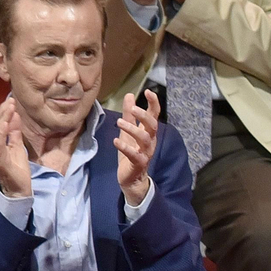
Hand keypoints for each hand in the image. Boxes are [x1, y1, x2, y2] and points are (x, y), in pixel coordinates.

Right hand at [0, 96, 30, 198]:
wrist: (18, 188)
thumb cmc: (17, 167)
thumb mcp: (17, 145)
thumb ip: (15, 131)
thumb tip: (15, 115)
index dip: (4, 112)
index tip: (11, 100)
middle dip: (3, 111)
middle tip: (10, 100)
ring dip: (2, 118)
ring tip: (9, 107)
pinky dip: (1, 132)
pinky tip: (5, 123)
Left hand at [115, 91, 159, 205]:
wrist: (132, 178)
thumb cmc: (131, 152)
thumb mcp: (127, 131)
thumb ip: (128, 114)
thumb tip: (129, 95)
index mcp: (149, 132)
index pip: (155, 115)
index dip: (154, 104)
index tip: (148, 91)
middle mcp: (150, 141)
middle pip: (153, 126)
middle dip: (144, 116)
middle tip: (133, 108)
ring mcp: (146, 152)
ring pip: (145, 139)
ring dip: (133, 129)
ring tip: (120, 122)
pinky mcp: (138, 163)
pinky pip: (134, 155)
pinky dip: (125, 147)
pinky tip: (116, 141)